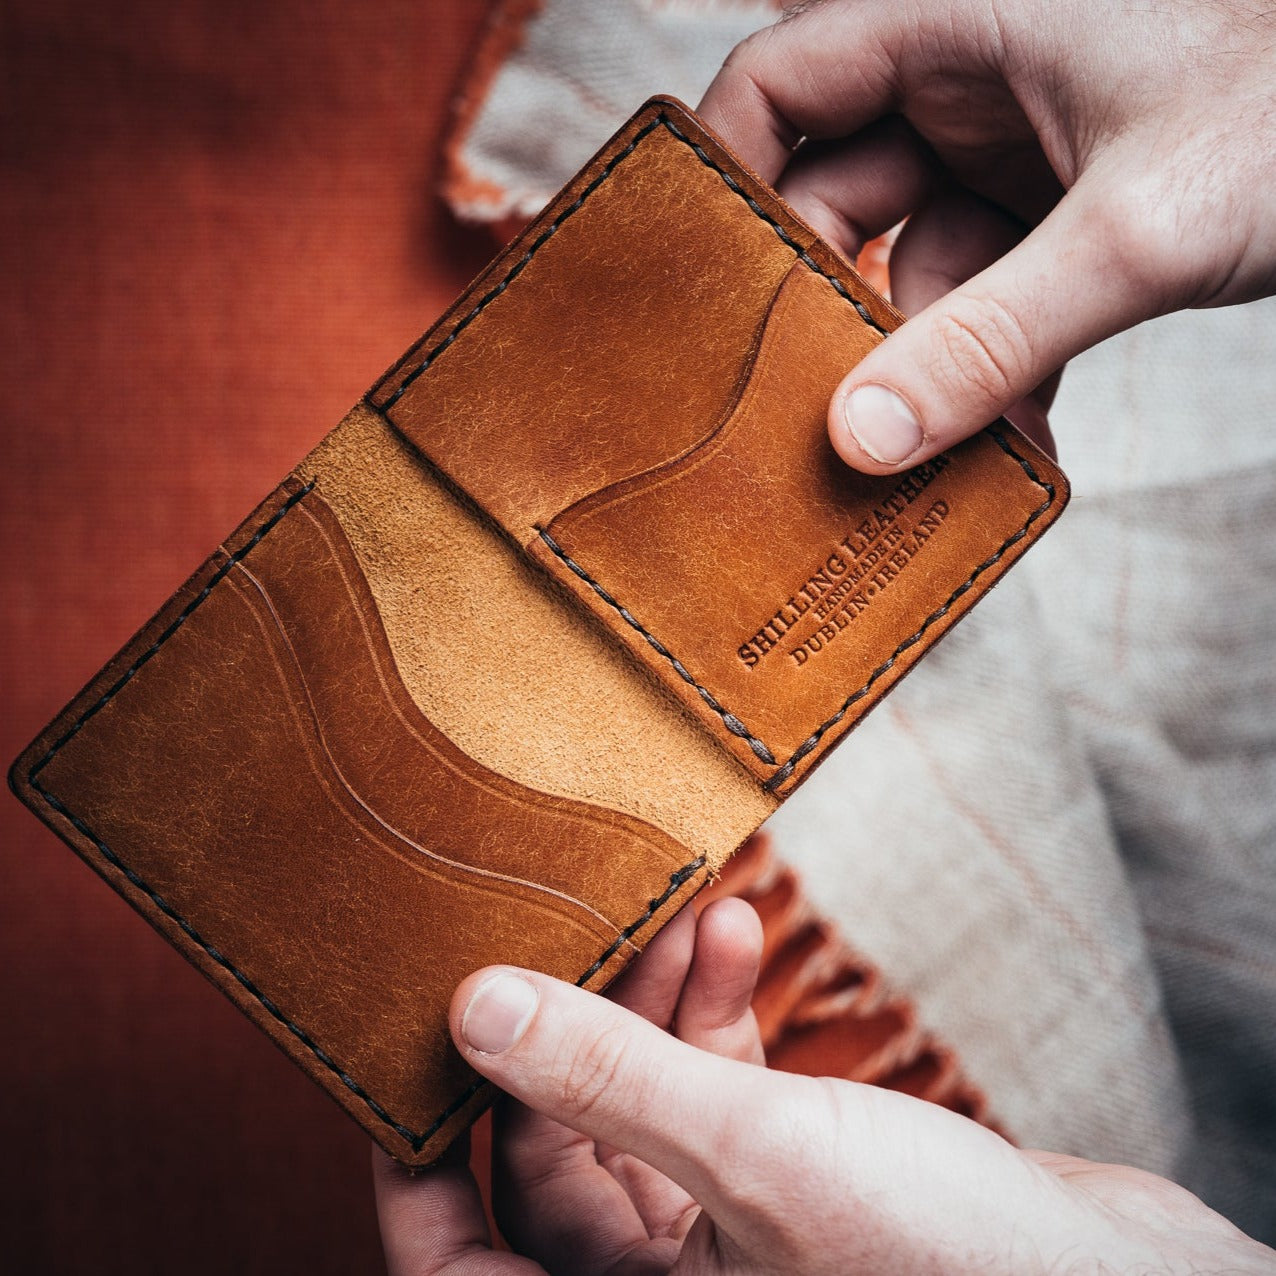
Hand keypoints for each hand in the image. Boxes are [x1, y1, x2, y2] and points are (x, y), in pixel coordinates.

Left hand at [373, 902, 1272, 1273]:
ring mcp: (723, 1236)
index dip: (414, 1166)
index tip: (406, 1053)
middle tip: (588, 923)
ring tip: (682, 906)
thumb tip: (472, 1010)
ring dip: (656, 1001)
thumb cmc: (956, 1271)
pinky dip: (719, 1015)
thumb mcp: (757, 1159)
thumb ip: (609, 1082)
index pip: (461, 1266)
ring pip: (641, 1106)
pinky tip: (733, 935)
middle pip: (556, 1149)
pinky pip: (716, 1093)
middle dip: (576, 1026)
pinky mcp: (782, 1185)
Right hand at [698, 0, 1275, 471]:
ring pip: (914, 264)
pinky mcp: (1056, 203)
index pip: (783, 79)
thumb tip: (863, 438)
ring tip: (945, 452)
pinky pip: (984, 291)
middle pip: (837, 196)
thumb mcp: (1135, 232)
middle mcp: (969, 72)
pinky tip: (1015, 434)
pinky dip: (994, 363)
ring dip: (930, 364)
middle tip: (825, 414)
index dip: (728, 178)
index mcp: (961, 12)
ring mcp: (1013, 142)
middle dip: (838, 312)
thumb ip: (989, 340)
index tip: (699, 291)